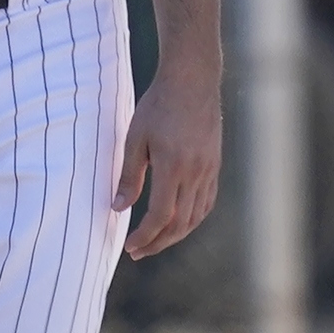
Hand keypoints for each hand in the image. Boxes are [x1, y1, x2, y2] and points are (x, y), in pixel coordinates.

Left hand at [115, 61, 224, 257]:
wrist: (192, 81)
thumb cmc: (158, 105)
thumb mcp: (135, 138)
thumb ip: (129, 175)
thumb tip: (118, 208)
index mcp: (173, 167)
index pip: (161, 216)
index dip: (145, 236)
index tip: (130, 246)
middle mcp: (195, 173)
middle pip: (180, 223)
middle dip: (158, 243)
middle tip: (138, 251)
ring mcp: (209, 170)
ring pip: (196, 216)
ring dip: (175, 234)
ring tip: (156, 241)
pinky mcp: (214, 165)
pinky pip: (206, 202)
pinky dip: (192, 218)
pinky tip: (179, 221)